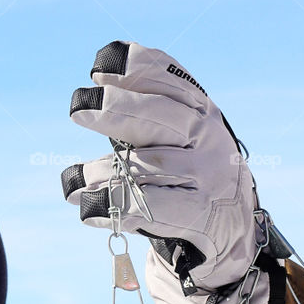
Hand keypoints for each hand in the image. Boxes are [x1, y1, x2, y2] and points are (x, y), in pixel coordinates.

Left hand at [61, 41, 277, 303]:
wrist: (232, 237)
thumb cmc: (189, 183)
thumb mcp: (175, 142)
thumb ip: (144, 117)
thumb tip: (96, 90)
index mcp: (201, 112)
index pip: (170, 80)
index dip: (136, 68)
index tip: (98, 65)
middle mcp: (210, 139)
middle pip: (162, 117)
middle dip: (117, 109)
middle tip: (77, 107)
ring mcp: (211, 178)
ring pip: (149, 166)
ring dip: (103, 173)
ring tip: (71, 182)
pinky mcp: (204, 217)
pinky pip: (155, 209)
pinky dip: (116, 208)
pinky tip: (88, 209)